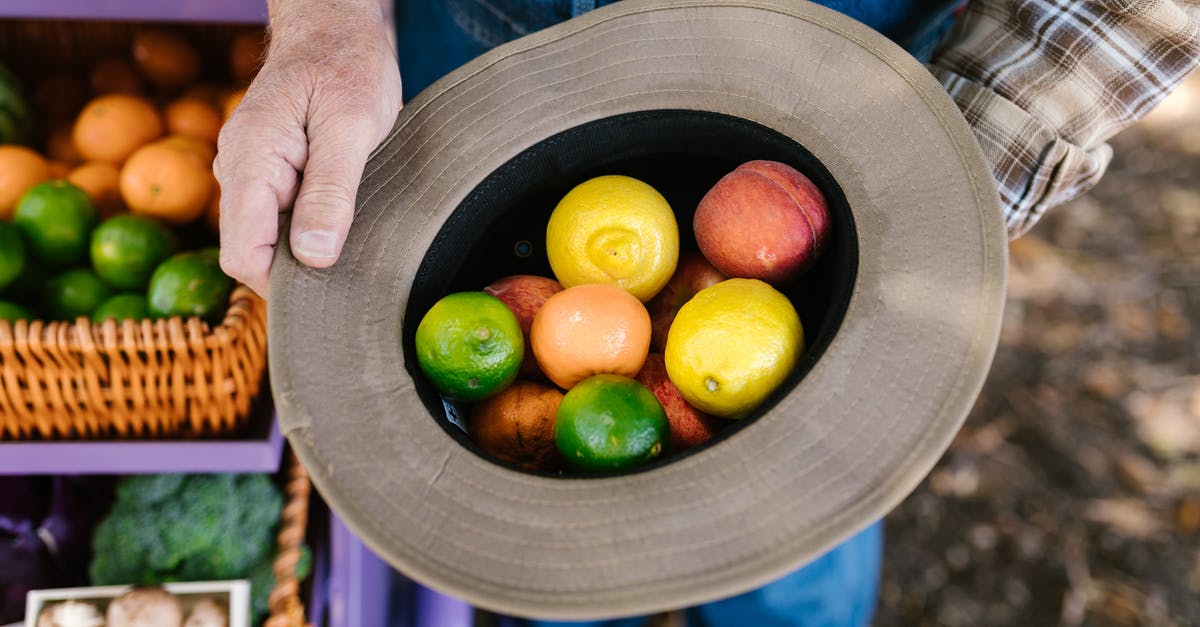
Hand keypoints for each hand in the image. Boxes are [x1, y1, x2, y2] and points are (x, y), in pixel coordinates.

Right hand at [215, 0, 401, 296]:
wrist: (334, 26)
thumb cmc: (346, 66)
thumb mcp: (351, 126)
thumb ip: (330, 191)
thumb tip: (313, 256)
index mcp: (249, 161)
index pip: (242, 254)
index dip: (281, 285)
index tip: (328, 293)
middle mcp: (238, 170)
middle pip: (252, 251)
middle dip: (296, 273)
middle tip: (351, 275)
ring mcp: (250, 171)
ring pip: (267, 236)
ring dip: (305, 250)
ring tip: (353, 247)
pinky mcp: (270, 171)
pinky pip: (280, 216)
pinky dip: (309, 228)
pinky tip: (344, 225)